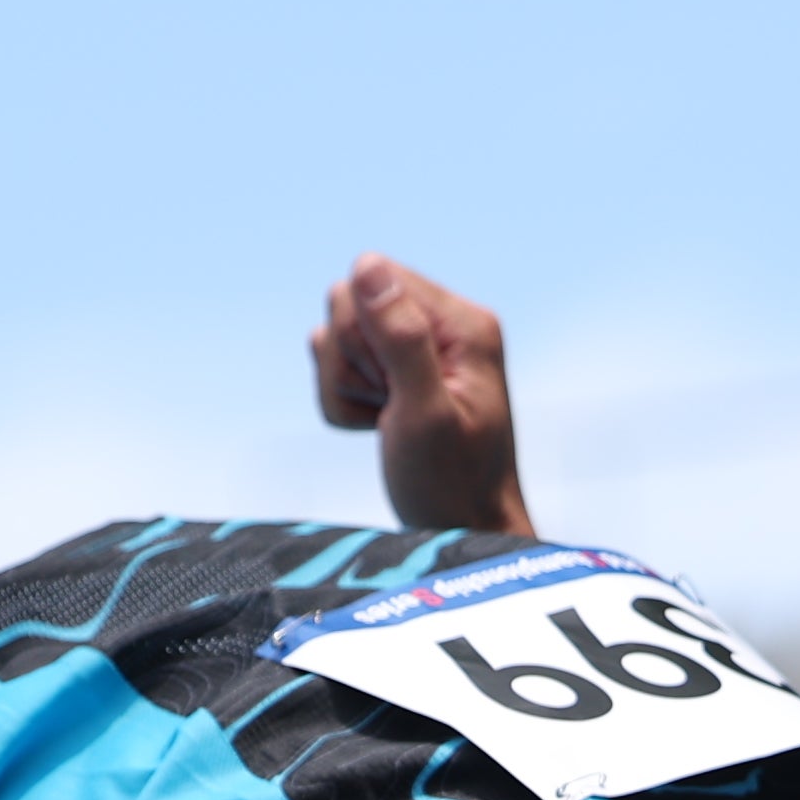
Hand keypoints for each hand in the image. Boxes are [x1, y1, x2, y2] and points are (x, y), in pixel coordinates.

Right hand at [306, 255, 537, 538]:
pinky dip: (345, 408)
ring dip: (345, 391)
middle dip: (350, 364)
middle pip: (348, 306)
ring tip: (384, 426)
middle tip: (388, 410)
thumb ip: (400, 337)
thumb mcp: (423, 411)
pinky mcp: (398, 376)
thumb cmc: (452, 484)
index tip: (391, 387)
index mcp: (462, 323)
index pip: (372, 278)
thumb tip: (367, 264)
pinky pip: (339, 372)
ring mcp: (418, 352)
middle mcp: (443, 327)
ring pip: (336, 341)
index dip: (362, 335)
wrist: (463, 535)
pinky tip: (378, 431)